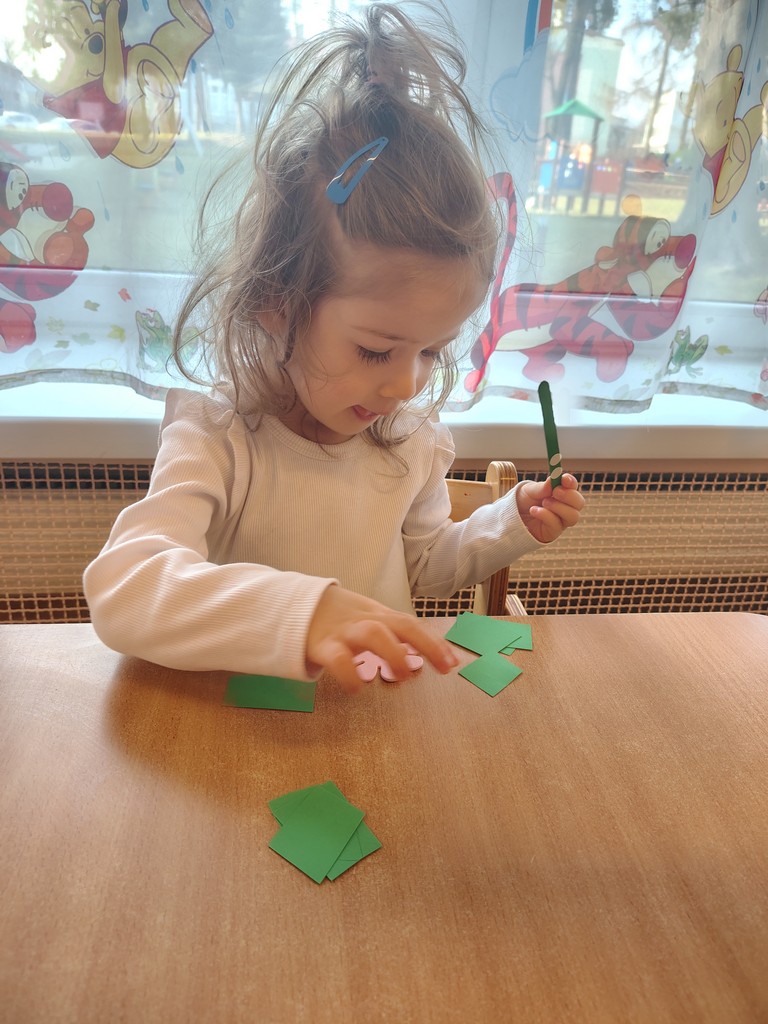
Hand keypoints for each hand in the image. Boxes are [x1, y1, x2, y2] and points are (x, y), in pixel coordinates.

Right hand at [307, 586, 459, 692]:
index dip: (434, 642)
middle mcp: (365, 621)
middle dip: (424, 643)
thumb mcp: (366, 621)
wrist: (295, 606)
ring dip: (392, 652)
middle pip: (400, 624)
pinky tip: (358, 688)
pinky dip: (349, 673)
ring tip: (404, 674)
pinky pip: (338, 658)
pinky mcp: (322, 646)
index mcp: (378, 616)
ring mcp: (344, 631)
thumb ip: (390, 636)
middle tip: (442, 668)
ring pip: (372, 633)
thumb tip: (418, 657)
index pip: (411, 624)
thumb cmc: (338, 620)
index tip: (453, 663)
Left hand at [516, 473, 584, 543]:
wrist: (512, 517)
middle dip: (569, 496)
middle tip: (555, 492)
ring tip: (544, 502)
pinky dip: (546, 515)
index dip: (571, 482)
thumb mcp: (530, 491)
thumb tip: (553, 480)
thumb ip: (542, 487)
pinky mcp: (553, 532)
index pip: (573, 486)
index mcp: (562, 492)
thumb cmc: (525, 501)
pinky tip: (534, 511)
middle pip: (579, 503)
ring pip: (573, 516)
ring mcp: (561, 520)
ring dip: (558, 507)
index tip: (564, 479)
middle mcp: (565, 507)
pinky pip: (557, 525)